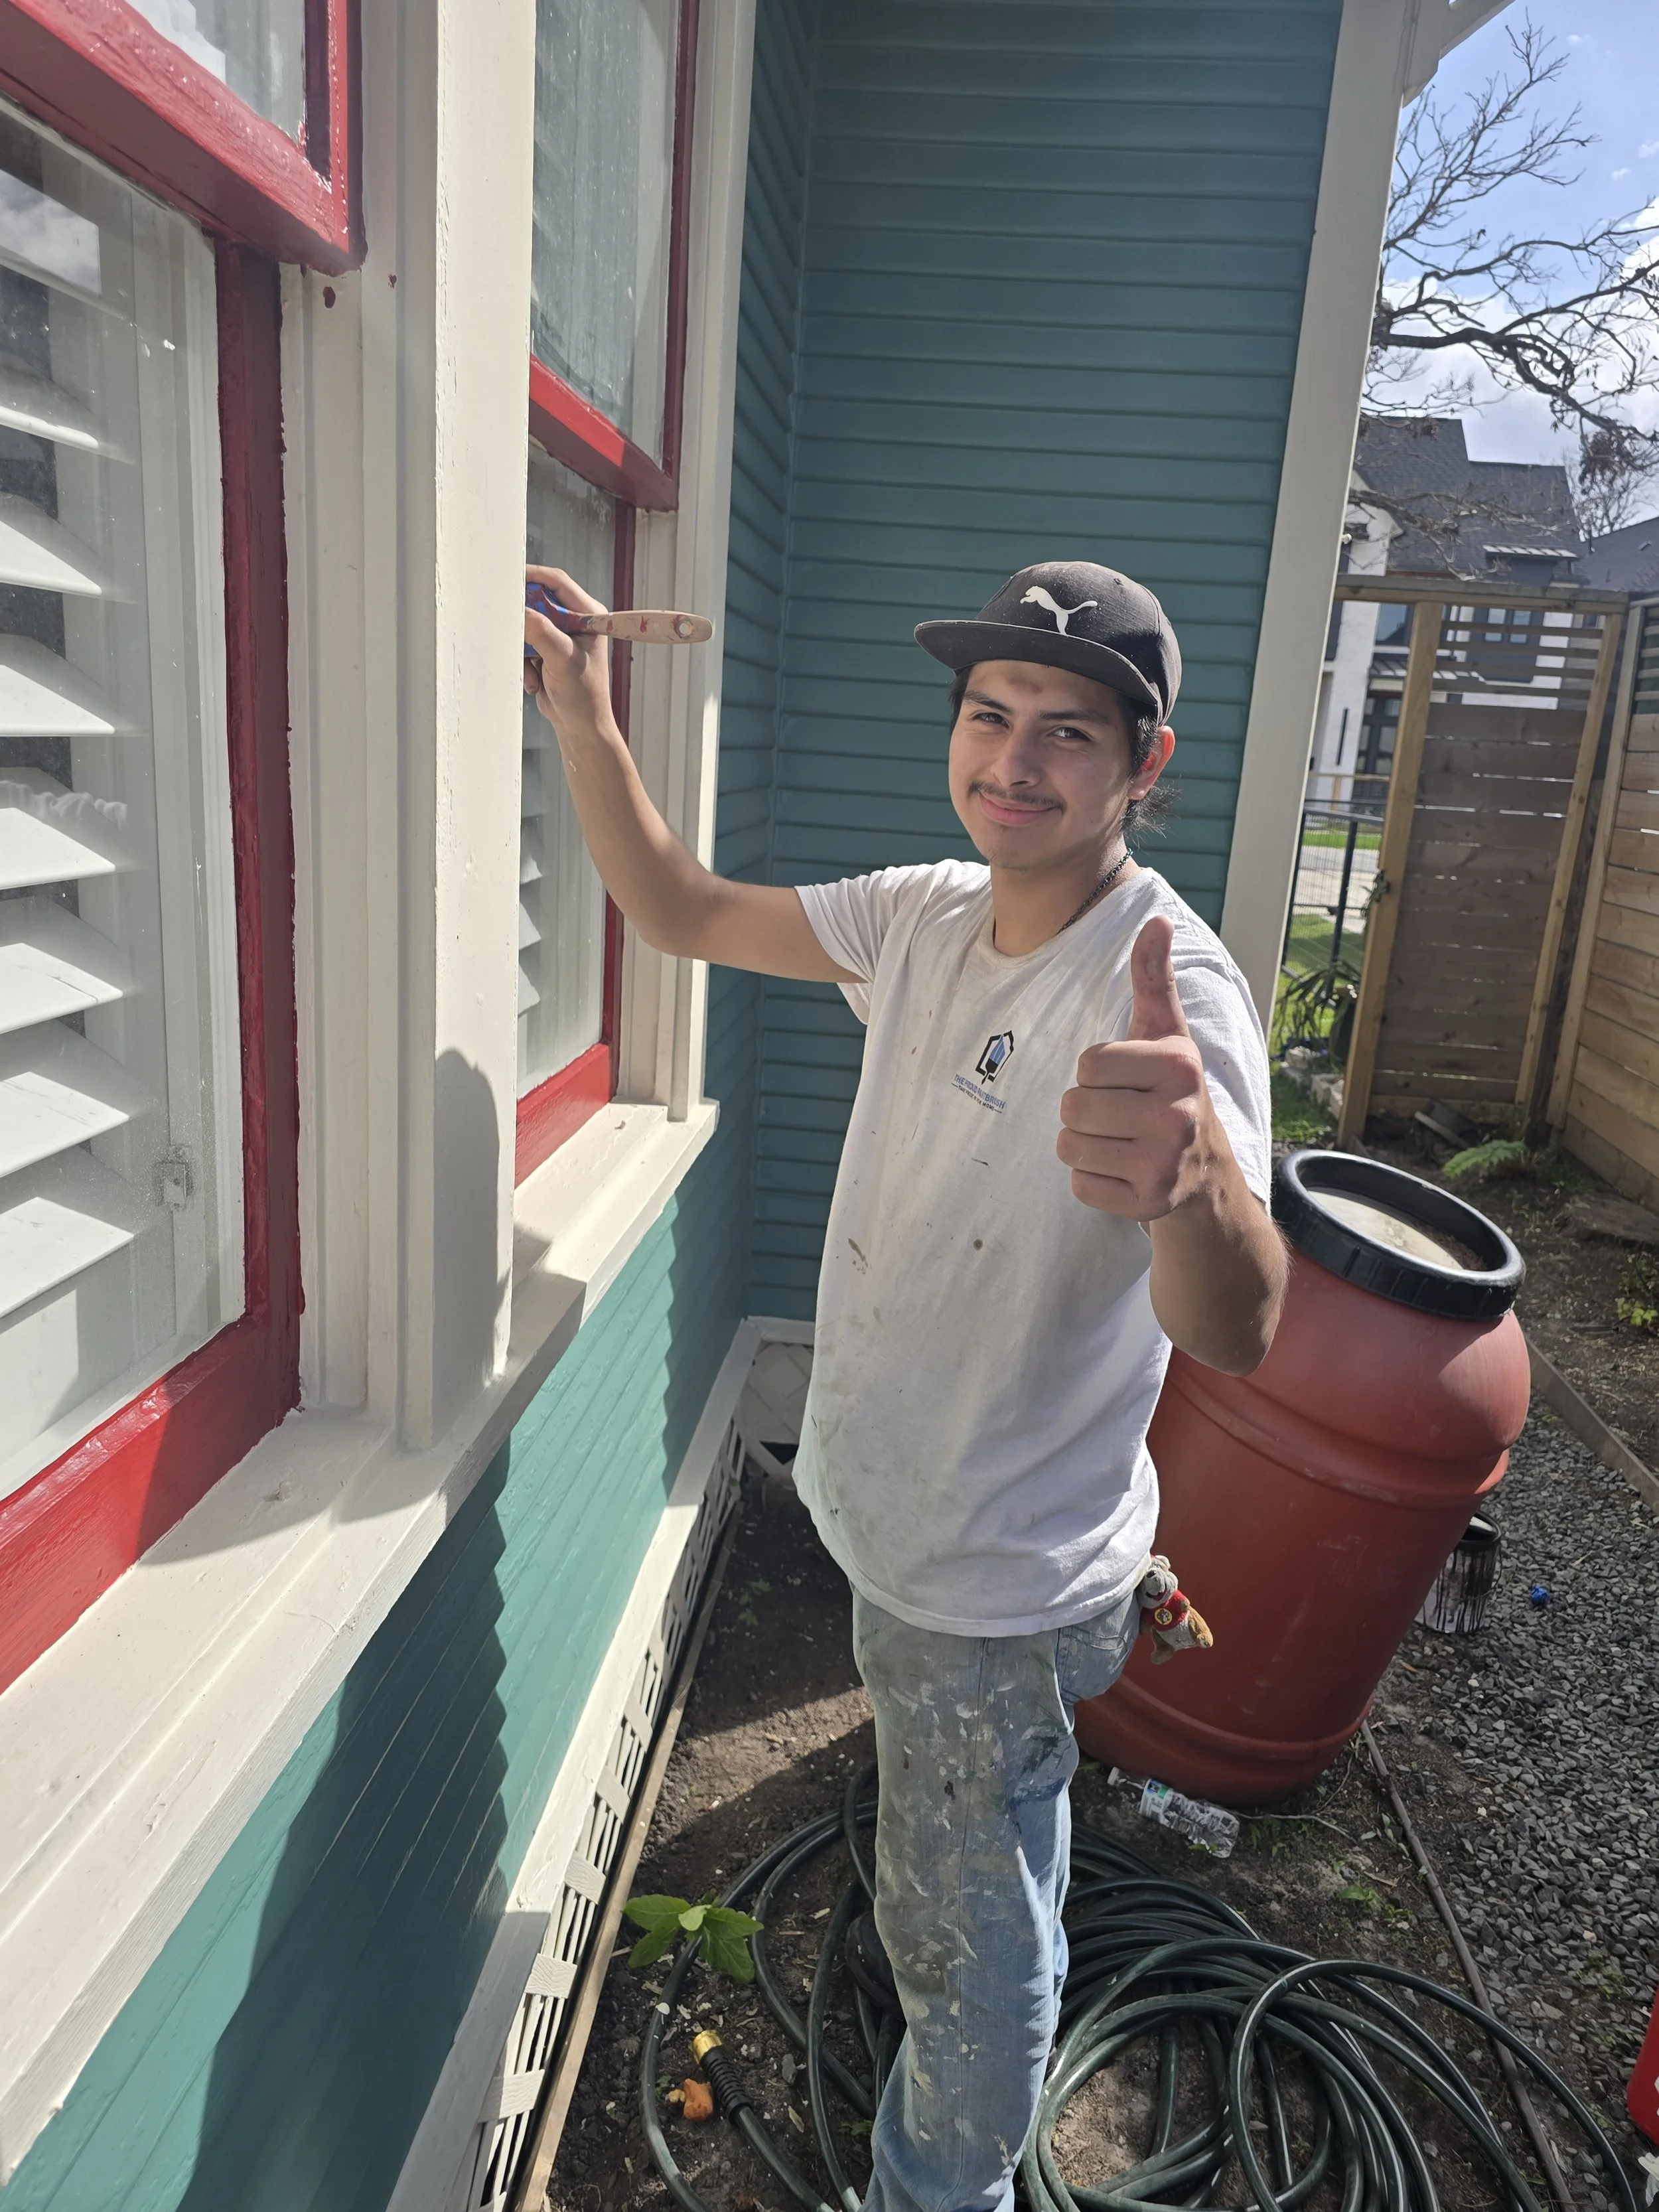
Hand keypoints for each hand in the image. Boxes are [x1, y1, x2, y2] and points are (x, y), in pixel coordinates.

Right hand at [523, 565, 614, 735]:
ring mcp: (557, 636)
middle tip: (514, 631)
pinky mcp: (544, 651)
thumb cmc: (583, 695)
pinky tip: (537, 680)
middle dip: (523, 619)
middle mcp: (573, 621)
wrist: (579, 725)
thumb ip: (542, 632)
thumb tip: (519, 610)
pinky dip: (523, 663)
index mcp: (587, 614)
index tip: (508, 577)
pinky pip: (521, 645)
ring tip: (535, 669)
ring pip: (525, 624)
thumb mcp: (563, 659)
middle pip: (536, 601)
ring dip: (523, 649)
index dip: (533, 576)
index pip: (557, 582)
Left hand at [1057, 916, 1216, 1219]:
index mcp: (1178, 1067)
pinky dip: (1091, 1180)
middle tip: (1120, 1115)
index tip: (1126, 1081)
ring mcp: (1163, 1164)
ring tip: (1118, 1141)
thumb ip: (1154, 978)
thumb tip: (1156, 920)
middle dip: (1086, 1109)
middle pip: (1073, 1106)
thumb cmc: (1171, 1091)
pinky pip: (1079, 1185)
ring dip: (1084, 1144)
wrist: (1205, 1173)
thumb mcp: (1166, 1033)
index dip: (1097, 1072)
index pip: (1088, 1064)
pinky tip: (1121, 1170)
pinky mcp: (1147, 1203)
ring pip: (1070, 1145)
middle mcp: (1177, 1116)